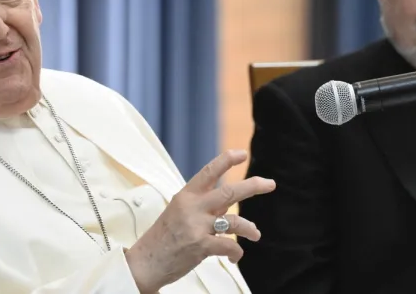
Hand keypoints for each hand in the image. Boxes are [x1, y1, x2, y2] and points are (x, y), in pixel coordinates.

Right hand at [125, 149, 275, 292]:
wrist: (145, 262)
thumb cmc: (163, 237)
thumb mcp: (178, 211)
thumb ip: (203, 205)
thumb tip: (228, 201)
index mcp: (186, 195)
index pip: (209, 171)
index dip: (227, 160)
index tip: (242, 154)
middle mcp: (192, 207)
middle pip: (229, 192)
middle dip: (253, 186)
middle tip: (270, 184)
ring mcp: (196, 226)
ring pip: (235, 221)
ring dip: (250, 228)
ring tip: (255, 233)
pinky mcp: (200, 246)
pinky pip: (229, 246)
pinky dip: (236, 252)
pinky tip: (235, 256)